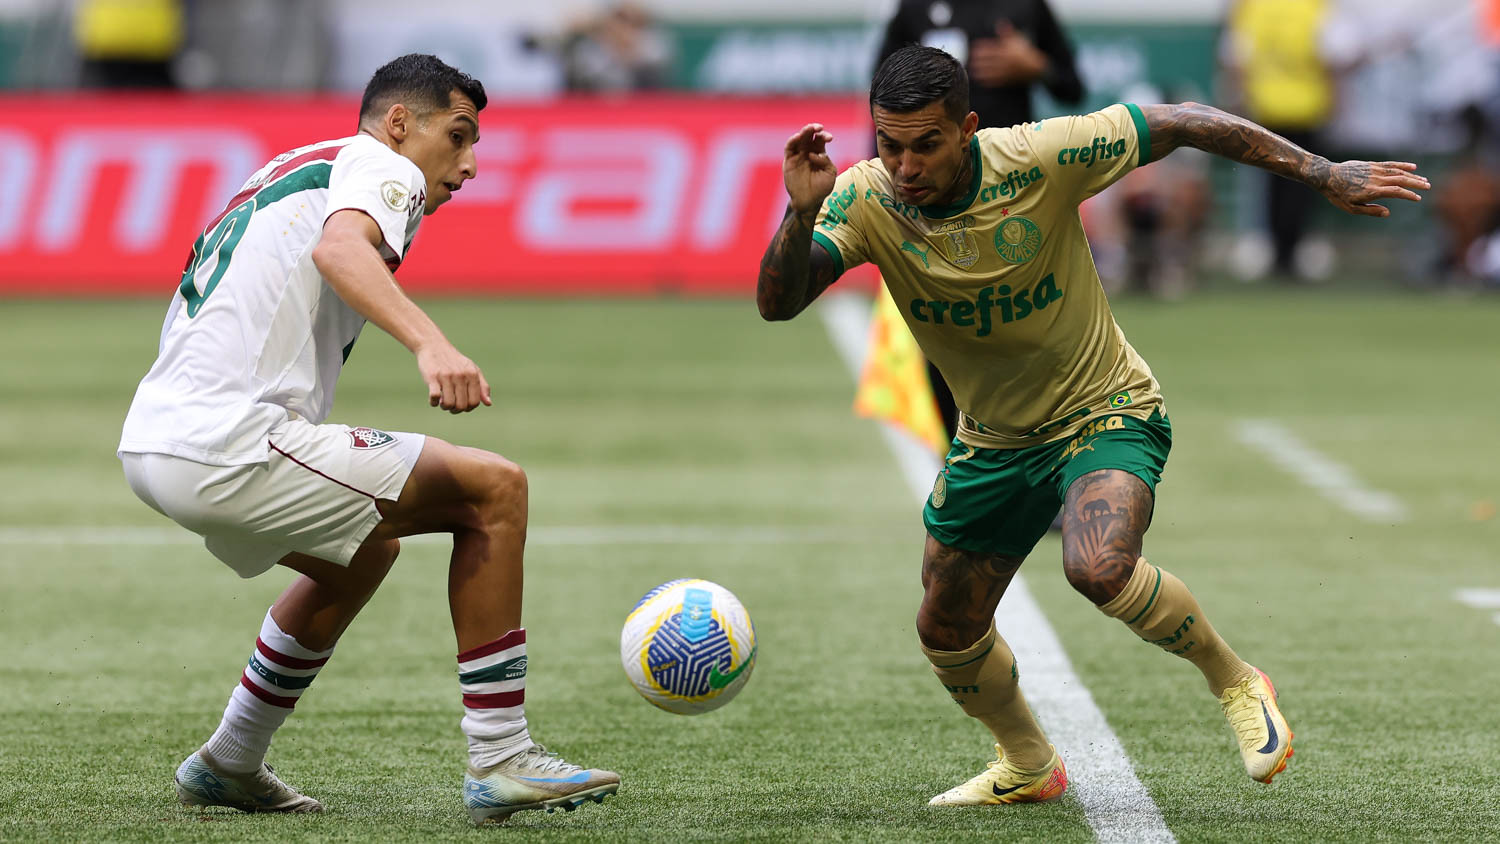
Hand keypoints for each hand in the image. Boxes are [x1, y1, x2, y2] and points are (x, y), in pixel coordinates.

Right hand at [415, 342, 491, 412]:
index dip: (468, 408)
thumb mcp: (472, 370)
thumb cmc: (454, 361)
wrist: (434, 345)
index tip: (461, 405)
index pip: (474, 402)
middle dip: (456, 410)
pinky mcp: (432, 376)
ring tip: (442, 403)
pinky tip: (433, 399)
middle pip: (462, 405)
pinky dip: (433, 402)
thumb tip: (489, 403)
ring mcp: (447, 376)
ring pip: (449, 403)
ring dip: (445, 407)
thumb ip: (482, 386)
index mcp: (472, 374)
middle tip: (450, 405)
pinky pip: (435, 397)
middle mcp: (461, 375)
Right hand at [783, 123, 836, 216]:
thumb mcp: (830, 174)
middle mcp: (807, 152)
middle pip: (809, 136)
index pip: (820, 139)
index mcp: (819, 153)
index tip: (830, 138)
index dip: (824, 136)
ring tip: (810, 129)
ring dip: (804, 132)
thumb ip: (826, 161)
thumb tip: (814, 153)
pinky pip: (789, 148)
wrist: (809, 201)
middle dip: (814, 129)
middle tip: (819, 127)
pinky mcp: (789, 161)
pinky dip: (793, 140)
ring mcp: (798, 156)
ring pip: (799, 139)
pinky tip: (798, 137)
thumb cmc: (821, 188)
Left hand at [969, 22, 1046, 86]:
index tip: (974, 47)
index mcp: (1008, 52)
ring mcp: (1007, 72)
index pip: (992, 49)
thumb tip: (1000, 22)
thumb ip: (1007, 33)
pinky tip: (981, 80)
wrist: (1035, 68)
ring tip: (973, 70)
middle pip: (990, 61)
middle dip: (980, 60)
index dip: (982, 48)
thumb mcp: (1017, 40)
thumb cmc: (1024, 52)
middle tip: (971, 59)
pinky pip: (996, 81)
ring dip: (981, 71)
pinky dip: (988, 81)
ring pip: (992, 72)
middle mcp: (1007, 62)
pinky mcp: (1007, 80)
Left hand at [1316, 160, 1430, 216]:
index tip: (1417, 198)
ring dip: (1412, 175)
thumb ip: (1370, 211)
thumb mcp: (1351, 208)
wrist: (1327, 176)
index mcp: (1372, 191)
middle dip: (1416, 183)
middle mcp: (1375, 179)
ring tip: (1423, 179)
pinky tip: (1412, 167)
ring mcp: (1374, 170)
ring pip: (1397, 171)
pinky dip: (1402, 165)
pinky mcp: (1371, 164)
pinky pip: (1390, 164)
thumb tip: (1388, 212)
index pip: (1396, 192)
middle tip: (1428, 186)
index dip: (1409, 195)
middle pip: (1401, 180)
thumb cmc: (1338, 195)